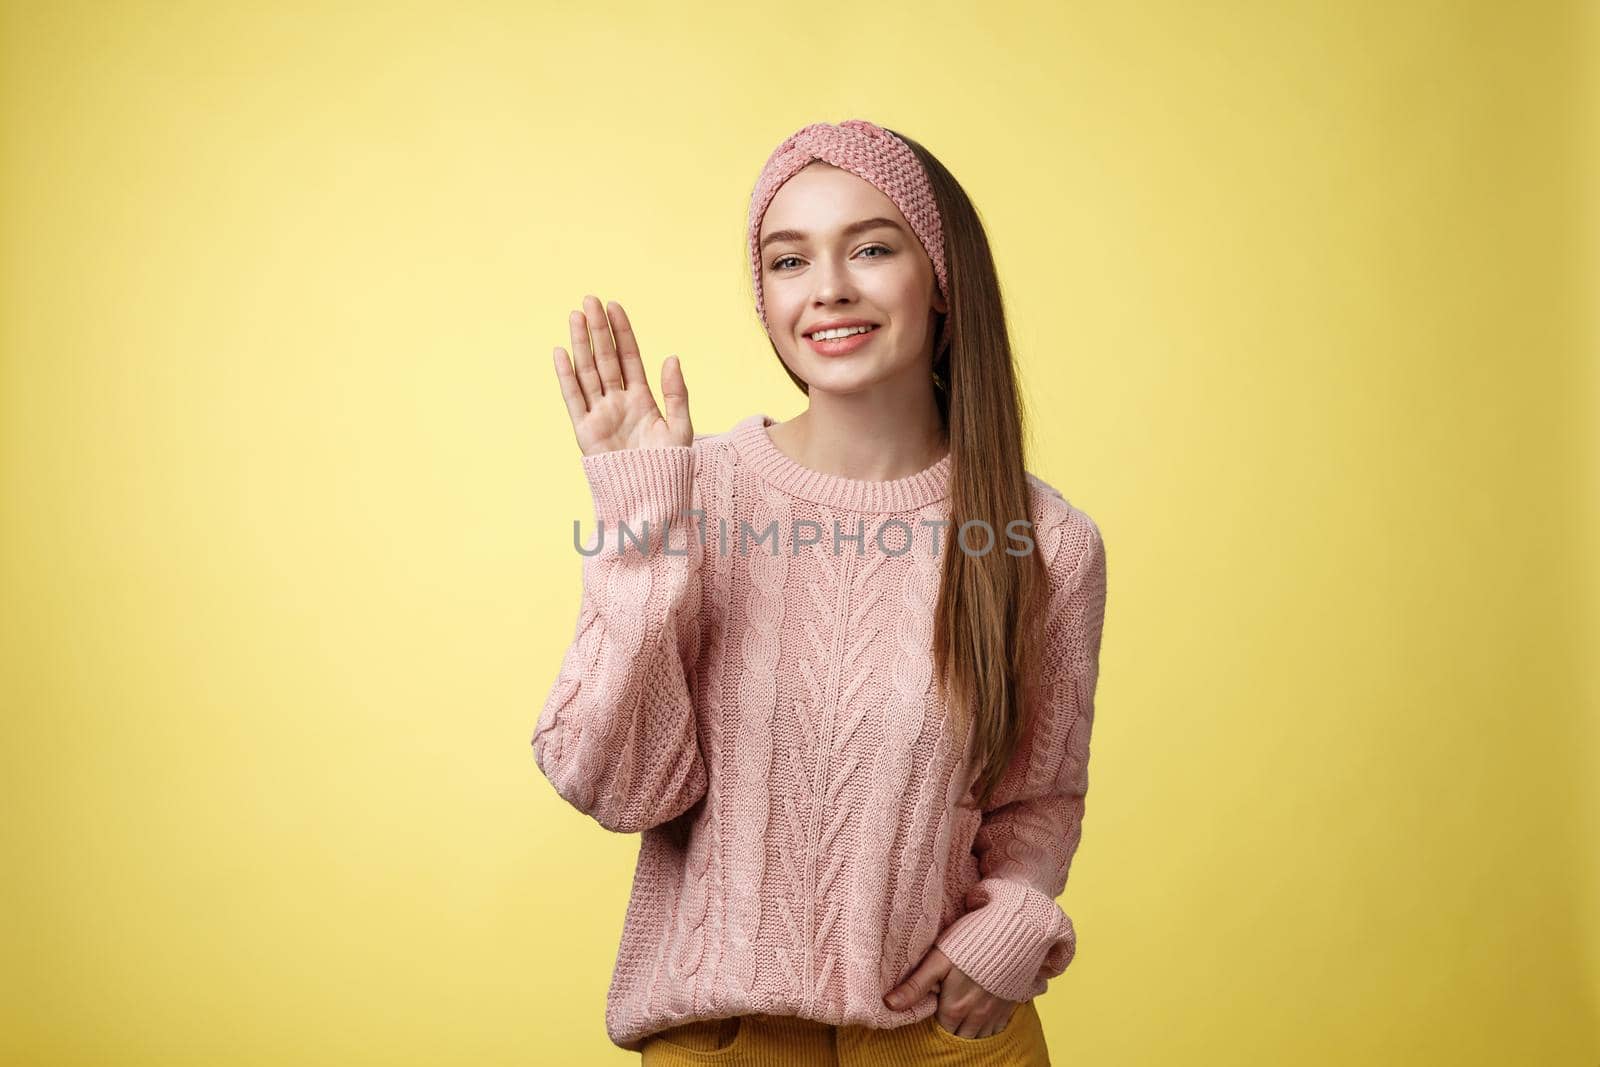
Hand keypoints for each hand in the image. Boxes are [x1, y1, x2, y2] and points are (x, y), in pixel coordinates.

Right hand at [553, 294, 691, 456]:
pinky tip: (560, 351)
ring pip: (588, 372)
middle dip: (598, 329)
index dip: (622, 332)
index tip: (614, 306)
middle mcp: (618, 402)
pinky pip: (573, 398)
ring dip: (580, 344)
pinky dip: (566, 376)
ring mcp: (600, 414)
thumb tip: (672, 357)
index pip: (630, 357)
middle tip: (589, 299)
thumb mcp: (680, 427)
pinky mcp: (585, 430)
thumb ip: (676, 392)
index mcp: (643, 400)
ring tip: (575, 315)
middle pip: (605, 359)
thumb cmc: (669, 468)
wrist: (652, 498)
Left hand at [882, 946, 1020, 1038]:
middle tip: (946, 1013)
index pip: (940, 1032)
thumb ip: (915, 986)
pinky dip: (988, 1026)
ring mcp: (995, 1014)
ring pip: (979, 1036)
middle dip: (952, 1029)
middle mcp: (975, 1018)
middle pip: (959, 1037)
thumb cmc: (971, 942)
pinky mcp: (1010, 1006)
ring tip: (962, 1016)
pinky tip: (982, 1012)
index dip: (935, 1023)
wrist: (1014, 933)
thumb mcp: (938, 960)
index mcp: (954, 1010)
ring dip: (970, 1030)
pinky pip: (997, 1029)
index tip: (934, 1011)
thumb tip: (888, 1004)